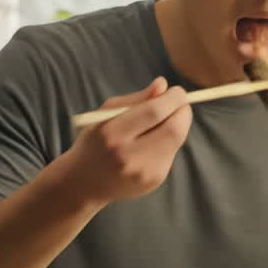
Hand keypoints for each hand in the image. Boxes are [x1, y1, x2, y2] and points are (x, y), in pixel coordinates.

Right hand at [64, 77, 191, 204]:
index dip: (173, 99)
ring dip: (177, 126)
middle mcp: (128, 156)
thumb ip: (136, 99)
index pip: (154, 112)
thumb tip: (163, 85)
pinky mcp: (152, 181)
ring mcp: (142, 172)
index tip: (177, 91)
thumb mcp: (106, 114)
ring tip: (164, 121)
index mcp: (112, 133)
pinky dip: (169, 143)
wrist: (84, 182)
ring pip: (176, 142)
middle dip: (183, 112)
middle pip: (173, 130)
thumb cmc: (97, 140)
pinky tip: (154, 143)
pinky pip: (171, 154)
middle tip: (181, 104)